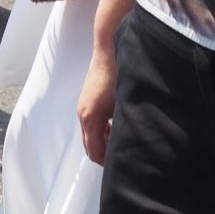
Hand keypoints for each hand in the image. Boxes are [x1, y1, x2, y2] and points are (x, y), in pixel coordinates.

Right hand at [77, 49, 117, 164]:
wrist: (111, 49)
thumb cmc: (119, 74)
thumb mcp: (124, 106)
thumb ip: (123, 129)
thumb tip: (131, 144)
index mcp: (90, 118)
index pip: (94, 152)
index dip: (108, 163)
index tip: (122, 165)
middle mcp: (83, 112)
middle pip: (90, 145)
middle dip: (105, 153)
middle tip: (125, 154)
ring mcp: (84, 104)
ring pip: (90, 133)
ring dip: (105, 140)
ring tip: (123, 137)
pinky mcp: (88, 98)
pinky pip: (92, 122)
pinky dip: (103, 129)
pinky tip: (117, 123)